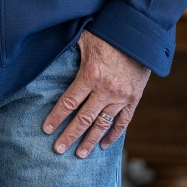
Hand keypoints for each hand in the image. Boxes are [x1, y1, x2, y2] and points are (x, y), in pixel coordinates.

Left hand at [42, 29, 150, 157]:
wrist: (140, 35)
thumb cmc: (108, 33)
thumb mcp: (83, 38)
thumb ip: (68, 50)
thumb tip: (48, 51)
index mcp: (90, 75)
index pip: (69, 102)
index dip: (56, 117)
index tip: (46, 129)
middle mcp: (106, 89)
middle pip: (84, 118)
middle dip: (70, 135)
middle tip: (58, 149)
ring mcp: (122, 96)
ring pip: (103, 124)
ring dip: (90, 140)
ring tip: (80, 154)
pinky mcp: (134, 99)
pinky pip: (123, 122)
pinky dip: (113, 135)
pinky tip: (104, 145)